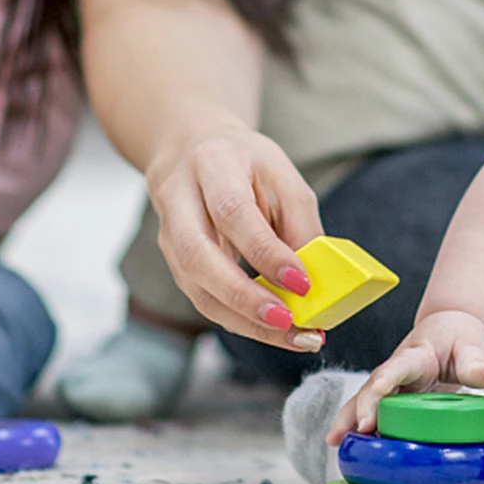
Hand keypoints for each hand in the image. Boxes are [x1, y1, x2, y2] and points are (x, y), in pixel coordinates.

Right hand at [146, 118, 325, 350]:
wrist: (191, 148)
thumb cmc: (246, 163)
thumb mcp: (282, 175)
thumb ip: (298, 222)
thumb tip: (315, 278)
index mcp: (212, 165)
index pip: (233, 213)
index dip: (266, 252)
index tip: (302, 282)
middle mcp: (179, 200)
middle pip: (200, 257)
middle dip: (245, 297)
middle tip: (289, 321)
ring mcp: (168, 235)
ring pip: (197, 288)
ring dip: (245, 320)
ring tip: (293, 336)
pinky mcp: (173, 262)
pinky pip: (204, 298)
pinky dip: (241, 319)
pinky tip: (275, 329)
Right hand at [328, 310, 483, 443]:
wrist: (450, 330)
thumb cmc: (460, 339)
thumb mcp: (473, 345)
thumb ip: (476, 361)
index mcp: (419, 356)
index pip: (402, 365)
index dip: (390, 377)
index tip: (379, 389)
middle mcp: (397, 371)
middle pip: (375, 386)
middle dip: (365, 406)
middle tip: (361, 428)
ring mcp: (390, 387)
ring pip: (364, 401)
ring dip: (350, 420)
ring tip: (337, 442)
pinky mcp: (390, 401)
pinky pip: (369, 414)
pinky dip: (354, 429)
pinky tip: (341, 447)